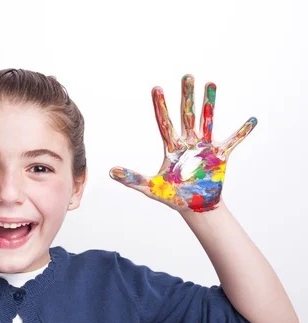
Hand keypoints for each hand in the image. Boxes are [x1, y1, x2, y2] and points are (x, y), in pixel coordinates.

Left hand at [109, 74, 255, 212]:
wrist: (194, 208)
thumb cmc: (172, 197)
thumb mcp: (150, 188)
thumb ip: (132, 179)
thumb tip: (110, 172)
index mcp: (171, 148)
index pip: (164, 123)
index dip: (160, 106)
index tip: (156, 88)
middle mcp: (188, 143)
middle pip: (186, 115)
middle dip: (186, 96)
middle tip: (187, 75)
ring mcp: (205, 148)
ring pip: (207, 120)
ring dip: (209, 103)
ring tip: (210, 83)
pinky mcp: (220, 156)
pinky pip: (233, 141)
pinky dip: (242, 132)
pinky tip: (252, 120)